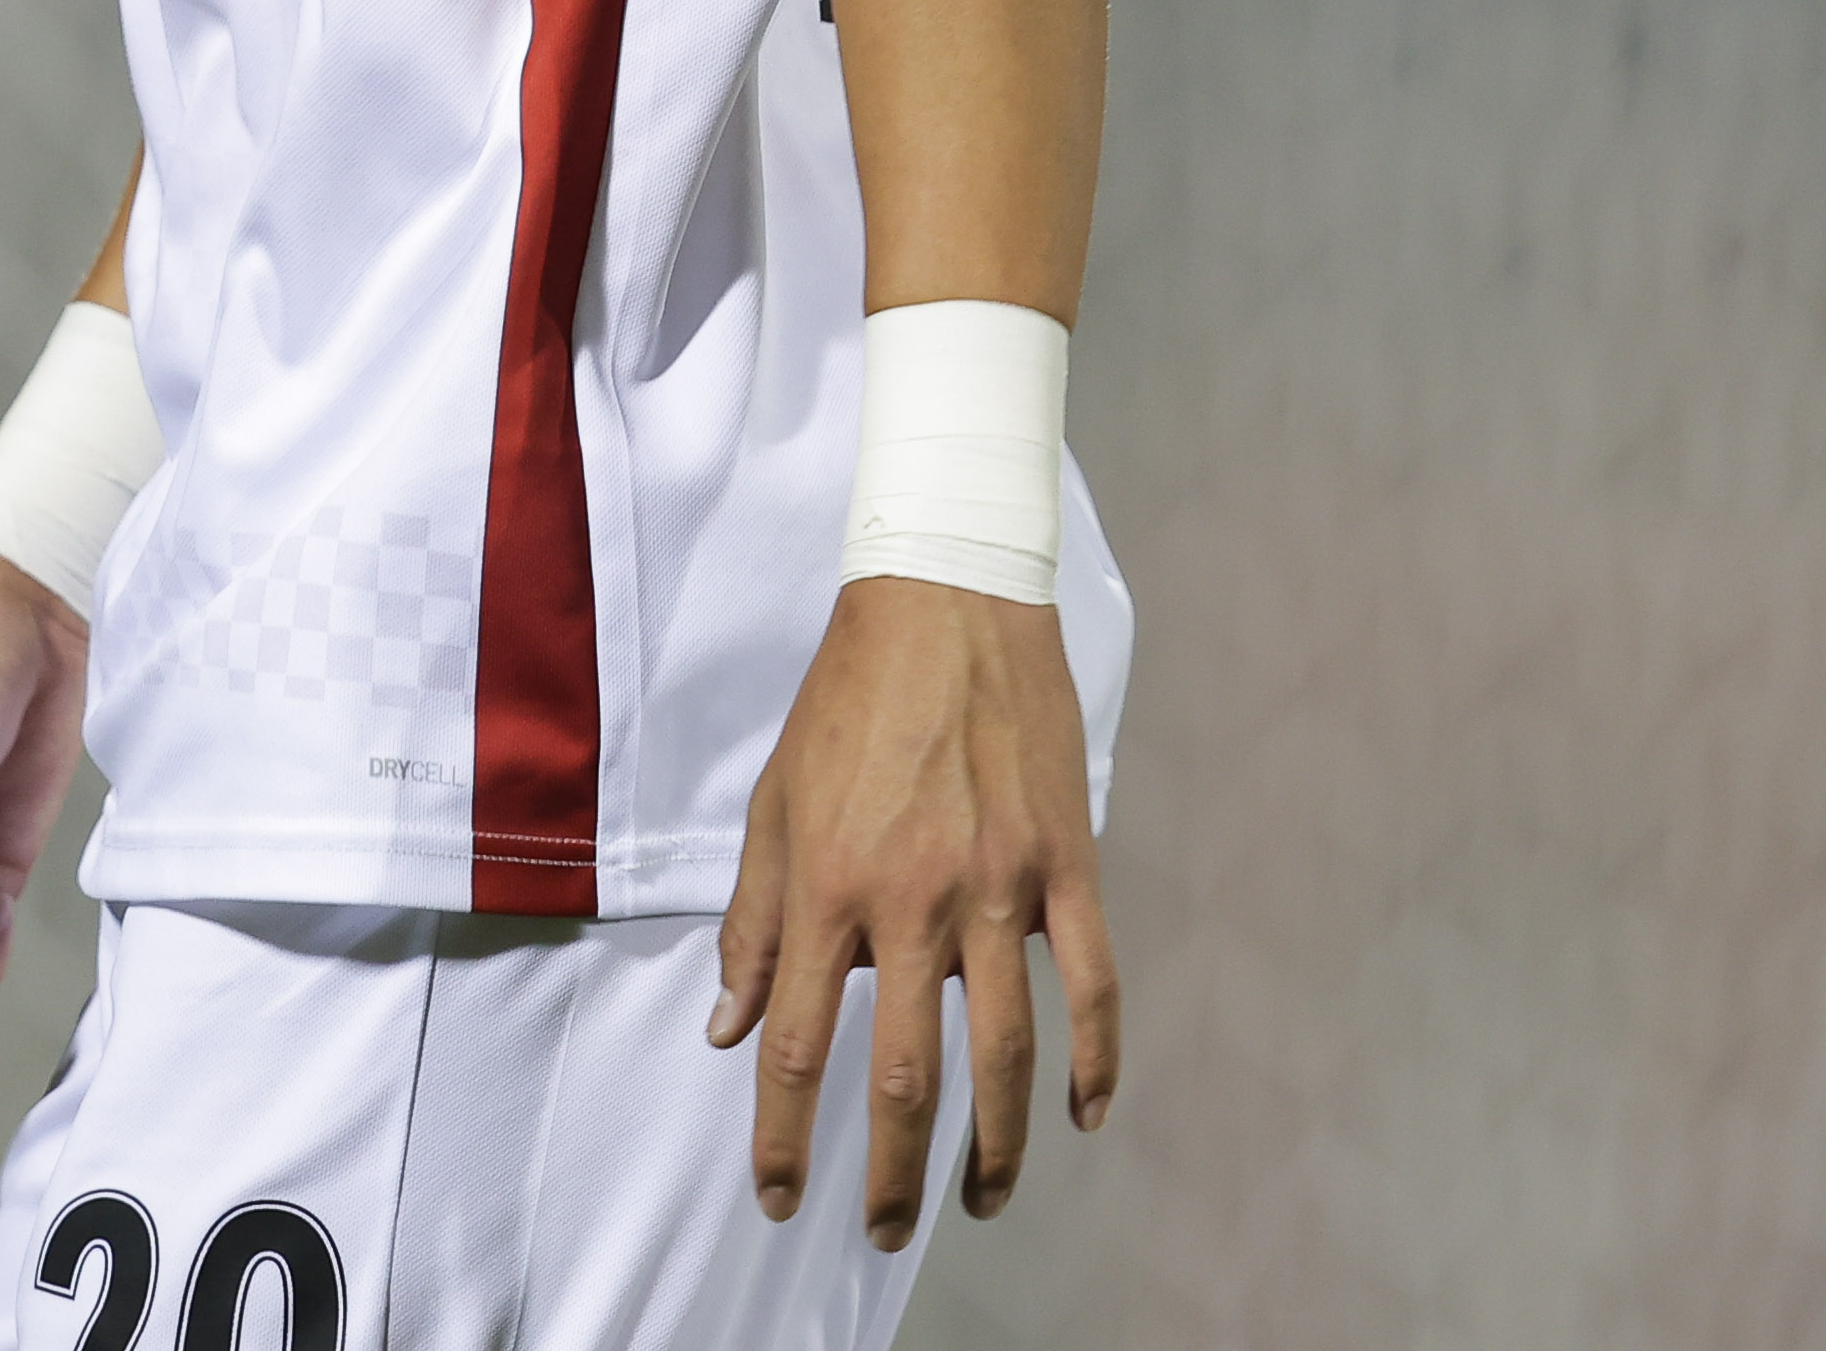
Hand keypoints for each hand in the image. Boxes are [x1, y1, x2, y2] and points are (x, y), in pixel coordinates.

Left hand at [709, 575, 1118, 1245]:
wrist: (946, 595)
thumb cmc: (848, 697)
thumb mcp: (774, 803)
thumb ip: (753, 922)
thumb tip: (729, 1028)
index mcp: (830, 884)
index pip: (799, 1044)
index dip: (787, 1136)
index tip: (782, 1198)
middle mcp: (913, 898)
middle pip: (904, 1074)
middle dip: (889, 1171)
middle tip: (882, 1230)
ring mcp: (999, 885)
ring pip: (1004, 1051)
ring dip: (995, 1145)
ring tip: (982, 1200)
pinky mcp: (1066, 863)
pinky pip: (1092, 984)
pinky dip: (1096, 1060)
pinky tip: (1084, 1115)